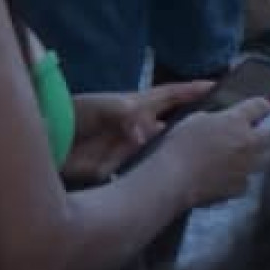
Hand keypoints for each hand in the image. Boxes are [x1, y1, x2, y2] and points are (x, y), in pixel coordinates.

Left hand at [63, 81, 212, 183]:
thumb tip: (145, 134)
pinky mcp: (120, 170)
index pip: (172, 94)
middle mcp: (139, 127)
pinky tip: (172, 183)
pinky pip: (142, 173)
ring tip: (204, 159)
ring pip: (160, 151)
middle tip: (220, 132)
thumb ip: (125, 116)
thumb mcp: (103, 107)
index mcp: (138, 105)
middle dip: (193, 127)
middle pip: (172, 126)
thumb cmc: (78, 115)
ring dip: (175, 154)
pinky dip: (155, 176)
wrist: (50, 141)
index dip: (193, 90)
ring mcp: (131, 149)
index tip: (218, 85)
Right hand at [165, 97, 269, 207]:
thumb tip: (224, 122)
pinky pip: (247, 182)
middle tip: (256, 135)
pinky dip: (241, 179)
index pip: (261, 106)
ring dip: (258, 157)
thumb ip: (218, 119)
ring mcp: (245, 167)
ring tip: (246, 158)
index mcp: (237, 121)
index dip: (263, 106)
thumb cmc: (180, 145)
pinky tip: (231, 179)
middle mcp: (247, 142)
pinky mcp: (238, 188)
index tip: (263, 108)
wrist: (174, 178)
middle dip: (266, 134)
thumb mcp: (197, 119)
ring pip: (264, 160)